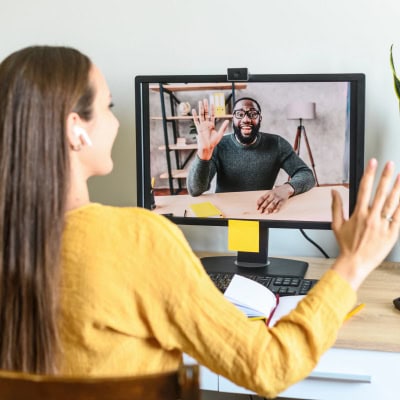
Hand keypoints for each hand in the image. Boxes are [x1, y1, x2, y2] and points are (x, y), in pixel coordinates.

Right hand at [192, 99, 228, 160]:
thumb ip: (223, 127)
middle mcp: (206, 124)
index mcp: (211, 125)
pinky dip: (195, 116)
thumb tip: (228, 120)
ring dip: (200, 109)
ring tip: (200, 102)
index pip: (212, 115)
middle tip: (205, 99)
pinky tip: (194, 110)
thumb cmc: (213, 142)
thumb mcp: (220, 134)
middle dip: (205, 106)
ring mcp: (202, 126)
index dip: (212, 109)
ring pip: (201, 115)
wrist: (207, 148)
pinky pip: (196, 121)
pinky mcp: (198, 128)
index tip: (212, 103)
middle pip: (206, 113)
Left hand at [256, 184, 293, 213]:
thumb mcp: (270, 191)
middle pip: (267, 201)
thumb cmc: (277, 191)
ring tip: (266, 212)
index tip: (257, 208)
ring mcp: (278, 198)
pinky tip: (274, 211)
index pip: (262, 198)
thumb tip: (258, 203)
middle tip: (260, 211)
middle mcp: (273, 195)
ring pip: (273, 204)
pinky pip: (280, 205)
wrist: (287, 188)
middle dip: (263, 207)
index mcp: (269, 193)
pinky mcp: (283, 200)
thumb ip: (265, 196)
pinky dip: (277, 208)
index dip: (259, 203)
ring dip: (269, 208)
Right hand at [331, 159, 399, 290]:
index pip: (364, 188)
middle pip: (381, 192)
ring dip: (398, 189)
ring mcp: (383, 225)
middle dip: (386, 176)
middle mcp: (372, 217)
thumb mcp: (336, 225)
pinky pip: (399, 217)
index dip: (369, 174)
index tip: (372, 163)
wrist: (355, 263)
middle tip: (390, 165)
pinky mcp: (392, 233)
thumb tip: (334, 193)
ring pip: (393, 203)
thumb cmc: (346, 245)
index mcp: (359, 214)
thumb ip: (336, 206)